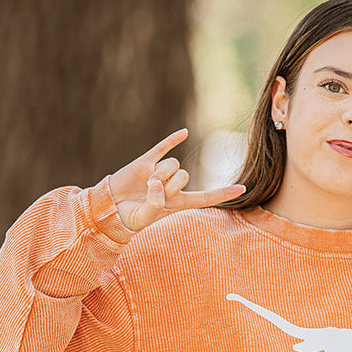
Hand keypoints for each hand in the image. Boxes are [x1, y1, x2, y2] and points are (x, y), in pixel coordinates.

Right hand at [106, 129, 244, 233]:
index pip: (206, 197)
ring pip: (173, 164)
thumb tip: (158, 184)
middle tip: (152, 193)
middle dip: (169, 184)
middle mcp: (172, 186)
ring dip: (160, 174)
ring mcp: (159, 172)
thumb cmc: (128, 218)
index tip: (243, 188)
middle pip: (184, 176)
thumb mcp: (144, 217)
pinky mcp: (146, 162)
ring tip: (144, 184)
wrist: (107, 207)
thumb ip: (155, 204)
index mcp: (177, 203)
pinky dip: (173, 140)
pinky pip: (163, 148)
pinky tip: (184, 133)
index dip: (223, 193)